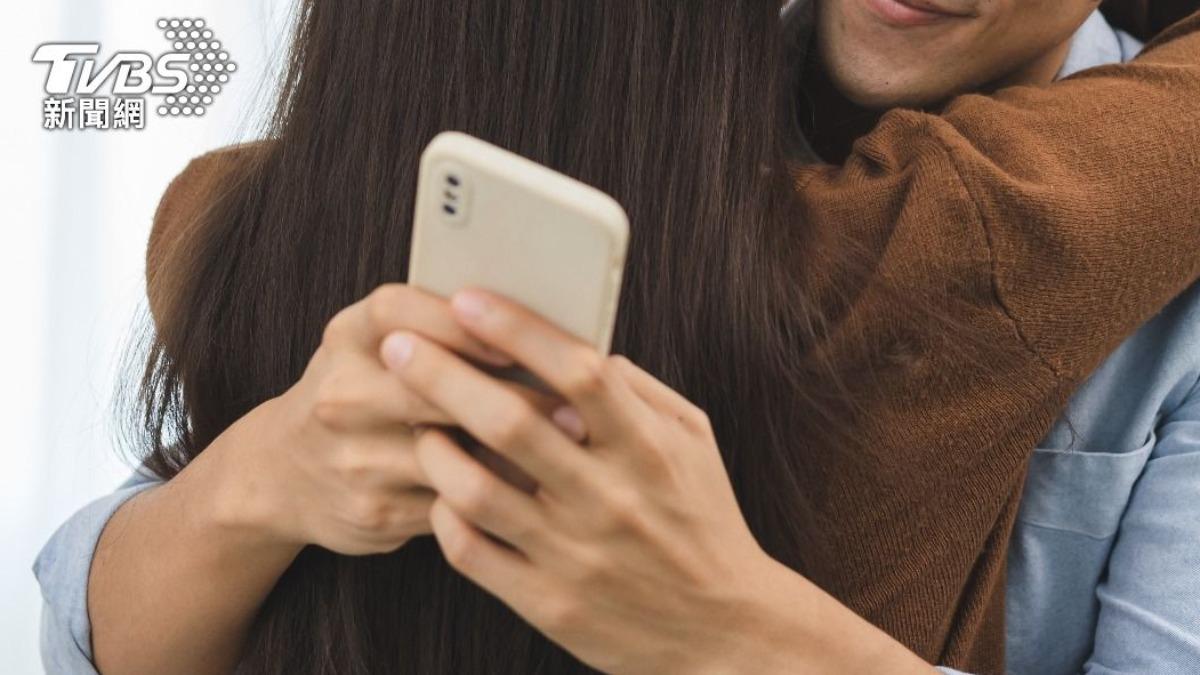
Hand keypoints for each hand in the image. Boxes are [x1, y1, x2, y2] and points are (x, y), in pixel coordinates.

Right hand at [223, 284, 556, 555]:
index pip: (400, 312)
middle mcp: (342, 395)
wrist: (281, 473)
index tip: (518, 338)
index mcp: (349, 336)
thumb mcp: (375, 343)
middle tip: (577, 405)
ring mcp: (356, 459)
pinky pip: (455, 501)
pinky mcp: (376, 513)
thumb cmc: (359, 389)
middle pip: (432, 389)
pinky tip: (540, 485)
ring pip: (453, 455)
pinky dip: (501, 493)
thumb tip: (538, 319)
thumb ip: (439, 324)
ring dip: (519, 453)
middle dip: (513, 397)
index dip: (461, 323)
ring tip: (574, 445)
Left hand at [382, 288, 939, 673]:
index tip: (467, 299)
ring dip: (434, 447)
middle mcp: (609, 498)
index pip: (577, 371)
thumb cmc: (705, 522)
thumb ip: (638, 390)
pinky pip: (471, 553)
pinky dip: (444, 514)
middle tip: (399, 347)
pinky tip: (442, 491)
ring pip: (475, 489)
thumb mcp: (693, 442)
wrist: (725, 631)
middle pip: (509, 423)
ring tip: (419, 424)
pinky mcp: (548, 603)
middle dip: (443, 374)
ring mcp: (575, 555)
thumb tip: (575, 345)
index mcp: (647, 448)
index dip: (517, 329)